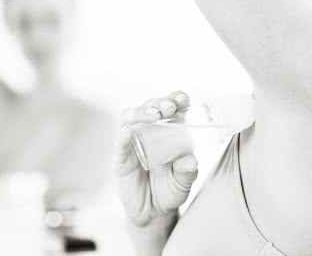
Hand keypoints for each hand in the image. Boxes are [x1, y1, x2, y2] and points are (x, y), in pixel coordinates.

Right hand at [116, 91, 198, 226]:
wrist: (153, 212)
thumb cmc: (170, 190)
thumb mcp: (184, 181)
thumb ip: (188, 171)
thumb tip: (191, 159)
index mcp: (166, 130)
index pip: (168, 106)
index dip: (174, 98)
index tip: (183, 99)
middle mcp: (148, 131)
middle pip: (149, 107)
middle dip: (159, 102)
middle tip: (170, 108)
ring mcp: (132, 143)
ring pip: (131, 118)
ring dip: (142, 112)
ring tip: (155, 115)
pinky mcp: (121, 158)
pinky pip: (120, 143)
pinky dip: (124, 135)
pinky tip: (130, 131)